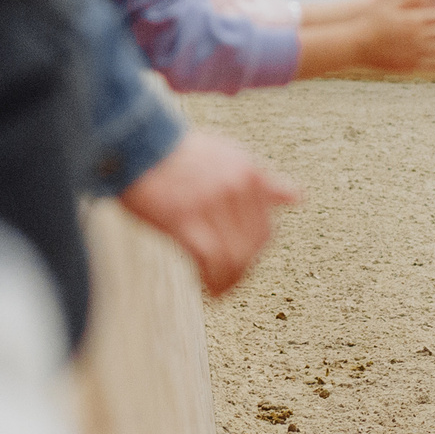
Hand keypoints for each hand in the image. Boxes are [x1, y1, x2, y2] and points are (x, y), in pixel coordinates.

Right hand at [118, 129, 299, 295]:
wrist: (135, 142)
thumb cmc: (176, 152)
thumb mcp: (228, 155)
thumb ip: (263, 180)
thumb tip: (298, 197)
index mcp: (249, 172)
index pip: (266, 227)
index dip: (255, 251)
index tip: (241, 261)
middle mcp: (236, 187)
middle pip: (254, 246)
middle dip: (244, 269)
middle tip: (228, 280)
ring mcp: (212, 204)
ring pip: (237, 258)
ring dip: (231, 281)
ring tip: (220, 289)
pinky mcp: (186, 220)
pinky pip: (213, 262)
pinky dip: (216, 283)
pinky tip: (210, 291)